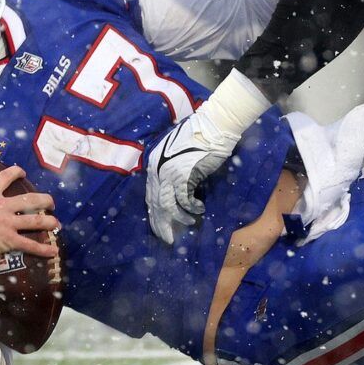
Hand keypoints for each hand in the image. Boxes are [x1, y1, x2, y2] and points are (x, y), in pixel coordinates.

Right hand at [0, 165, 58, 275]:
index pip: (5, 177)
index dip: (16, 172)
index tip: (23, 172)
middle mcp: (0, 206)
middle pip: (31, 199)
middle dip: (45, 200)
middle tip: (51, 204)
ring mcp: (6, 223)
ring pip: (36, 220)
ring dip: (50, 222)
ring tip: (56, 224)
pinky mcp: (8, 240)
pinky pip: (30, 244)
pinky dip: (44, 249)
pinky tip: (53, 251)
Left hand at [145, 71, 270, 243]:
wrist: (213, 124)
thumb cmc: (200, 137)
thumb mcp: (177, 153)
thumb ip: (171, 169)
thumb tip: (175, 190)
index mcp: (154, 164)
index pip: (150, 195)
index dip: (155, 214)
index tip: (160, 227)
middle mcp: (157, 170)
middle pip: (155, 204)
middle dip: (162, 224)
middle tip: (169, 240)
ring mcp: (170, 173)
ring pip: (168, 206)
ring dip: (179, 218)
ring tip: (189, 223)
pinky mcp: (184, 175)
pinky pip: (185, 199)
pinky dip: (192, 207)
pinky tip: (200, 210)